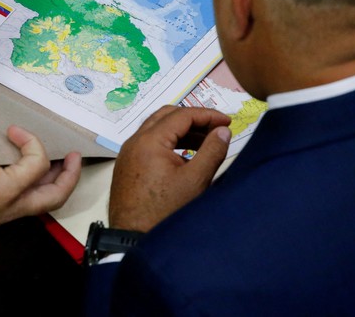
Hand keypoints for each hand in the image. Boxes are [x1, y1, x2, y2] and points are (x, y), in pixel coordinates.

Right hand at [0, 125, 80, 230]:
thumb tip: (14, 139)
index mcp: (3, 191)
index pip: (37, 165)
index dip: (32, 142)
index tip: (17, 131)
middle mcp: (9, 208)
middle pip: (55, 196)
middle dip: (70, 175)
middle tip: (75, 156)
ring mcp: (3, 216)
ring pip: (43, 204)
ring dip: (55, 183)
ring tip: (59, 163)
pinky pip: (26, 205)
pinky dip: (36, 189)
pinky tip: (33, 173)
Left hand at [108, 106, 231, 232]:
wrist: (132, 239)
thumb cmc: (164, 212)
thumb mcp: (195, 181)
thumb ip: (212, 151)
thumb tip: (223, 131)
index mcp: (149, 141)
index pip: (182, 115)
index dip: (207, 115)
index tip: (227, 122)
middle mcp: (134, 142)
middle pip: (166, 116)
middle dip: (193, 118)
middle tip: (216, 128)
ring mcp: (128, 154)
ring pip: (156, 129)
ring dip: (181, 131)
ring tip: (205, 142)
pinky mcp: (127, 166)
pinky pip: (149, 144)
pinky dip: (169, 142)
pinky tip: (185, 157)